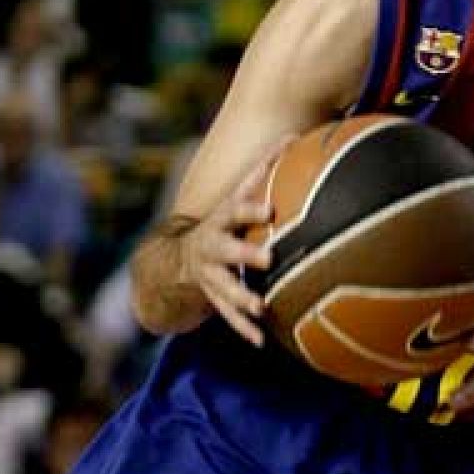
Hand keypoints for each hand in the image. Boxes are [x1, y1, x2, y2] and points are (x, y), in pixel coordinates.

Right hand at [177, 144, 283, 345]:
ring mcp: (208, 273)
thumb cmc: (225, 220)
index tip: (270, 210)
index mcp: (223, 218)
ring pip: (224, 287)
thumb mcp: (239, 193)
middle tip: (267, 258)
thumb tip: (299, 132)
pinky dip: (243, 328)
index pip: (236, 208)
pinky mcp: (210, 297)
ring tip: (260, 308)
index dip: (251, 208)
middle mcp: (212, 245)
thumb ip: (266, 168)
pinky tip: (260, 341)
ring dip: (242, 298)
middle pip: (226, 248)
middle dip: (244, 253)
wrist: (174, 259)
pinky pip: (226, 316)